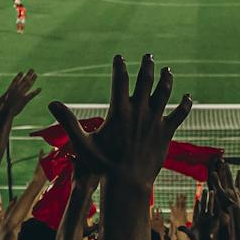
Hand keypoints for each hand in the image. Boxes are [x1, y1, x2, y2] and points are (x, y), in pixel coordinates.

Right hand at [0, 69, 41, 122]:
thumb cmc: (0, 108)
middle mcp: (16, 90)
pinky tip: (40, 89)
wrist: (5, 113)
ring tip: (36, 75)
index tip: (21, 72)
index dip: (18, 77)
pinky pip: (32, 94)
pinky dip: (36, 92)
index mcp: (10, 90)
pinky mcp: (25, 99)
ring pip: (28, 85)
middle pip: (23, 80)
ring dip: (33, 79)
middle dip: (28, 74)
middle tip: (32, 69)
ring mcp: (21, 94)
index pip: (15, 81)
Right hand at [46, 54, 191, 192]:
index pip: (120, 80)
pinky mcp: (166, 133)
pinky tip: (189, 97)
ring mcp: (154, 121)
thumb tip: (51, 103)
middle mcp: (139, 111)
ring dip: (166, 79)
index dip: (120, 66)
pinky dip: (185, 105)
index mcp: (119, 111)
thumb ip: (68, 121)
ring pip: (164, 93)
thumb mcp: (81, 143)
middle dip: (147, 66)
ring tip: (167, 70)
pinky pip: (179, 114)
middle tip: (149, 56)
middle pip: (145, 81)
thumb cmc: (103, 164)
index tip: (120, 57)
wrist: (128, 183)